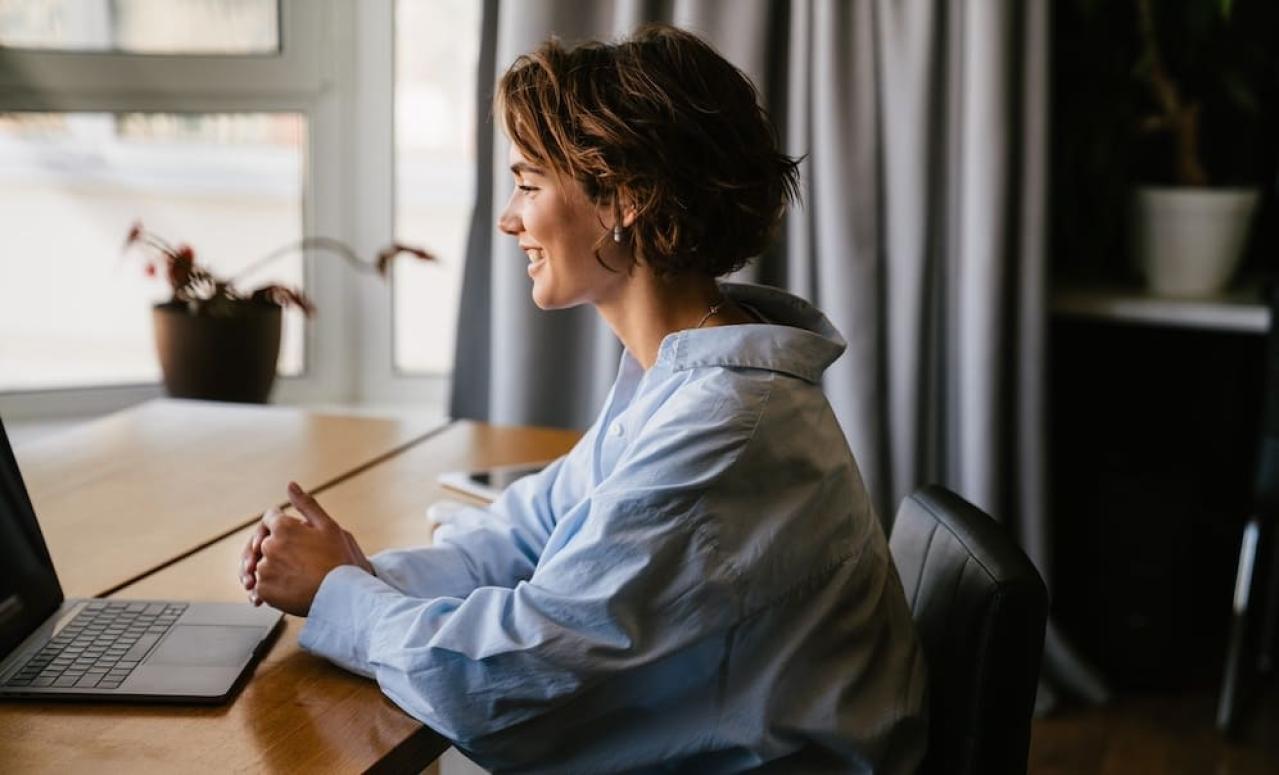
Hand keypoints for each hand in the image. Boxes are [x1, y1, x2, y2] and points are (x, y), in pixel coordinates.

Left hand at [244, 481, 373, 615]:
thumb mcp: (328, 526)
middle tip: (300, 560)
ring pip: (263, 564)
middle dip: (279, 547)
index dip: (283, 524)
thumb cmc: (340, 560)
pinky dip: (271, 587)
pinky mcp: (263, 590)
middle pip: (265, 541)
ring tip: (298, 576)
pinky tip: (290, 589)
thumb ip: (306, 504)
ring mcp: (265, 569)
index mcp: (283, 527)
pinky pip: (260, 586)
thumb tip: (290, 485)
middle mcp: (269, 546)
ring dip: (275, 567)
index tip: (295, 536)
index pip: (271, 517)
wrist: (343, 596)